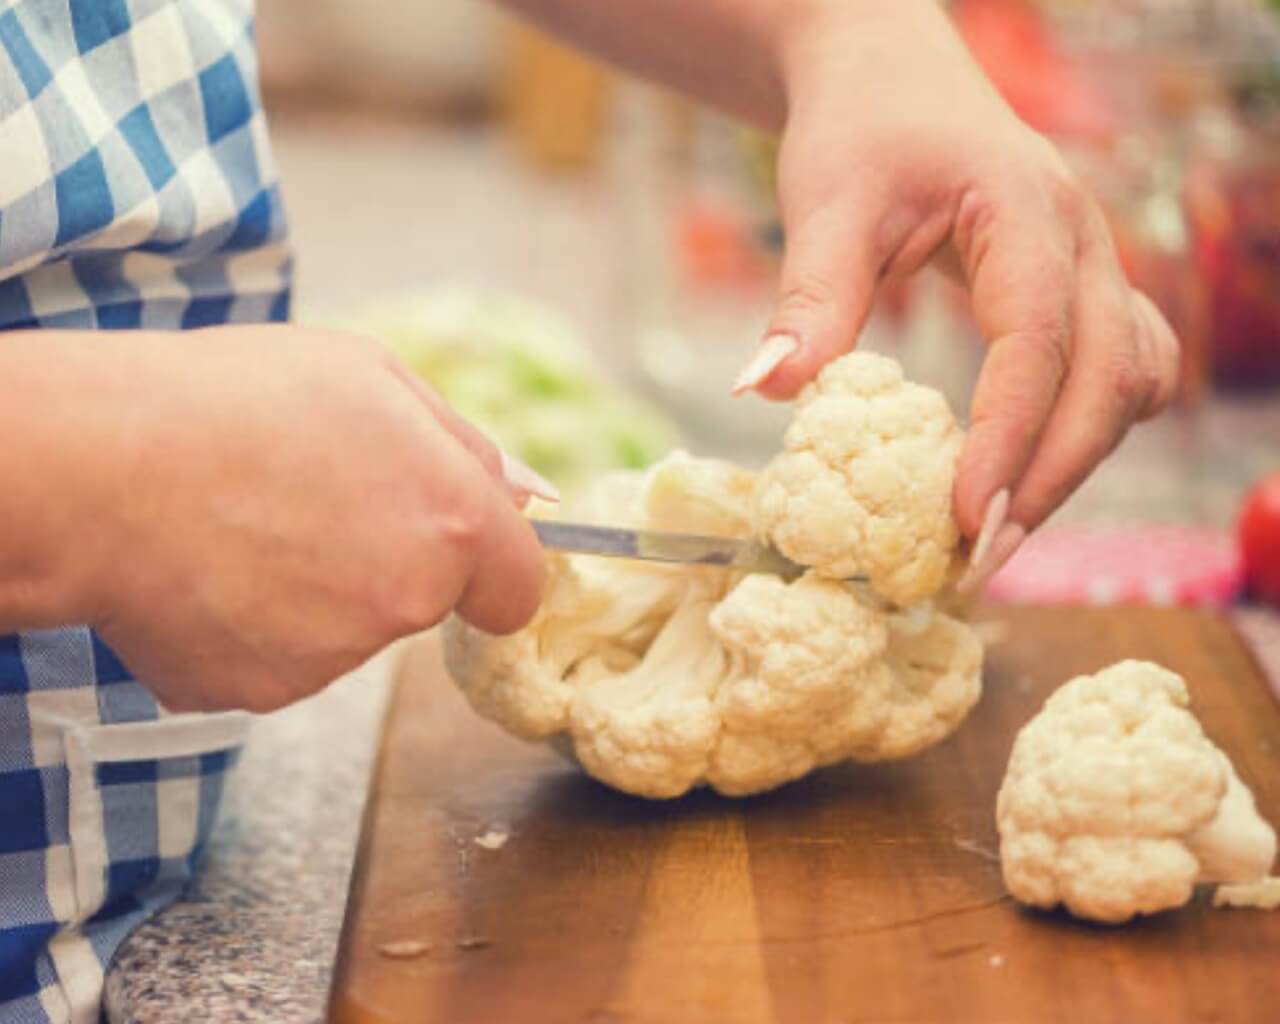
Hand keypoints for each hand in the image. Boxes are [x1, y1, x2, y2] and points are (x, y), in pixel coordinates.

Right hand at [77, 325, 549, 711]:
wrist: (98, 465)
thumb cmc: (236, 400)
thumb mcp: (374, 377)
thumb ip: (468, 448)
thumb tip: (534, 498)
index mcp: (452, 522)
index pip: (518, 588)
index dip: (491, 568)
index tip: (458, 553)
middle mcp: (405, 603)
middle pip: (424, 602)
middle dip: (388, 561)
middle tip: (307, 499)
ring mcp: (330, 658)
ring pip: (348, 632)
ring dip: (315, 591)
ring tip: (241, 524)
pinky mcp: (258, 692)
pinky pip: (277, 659)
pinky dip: (251, 626)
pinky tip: (207, 571)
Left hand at [733, 1, 1178, 584]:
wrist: (894, 79)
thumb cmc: (861, 129)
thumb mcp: (825, 204)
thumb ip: (809, 300)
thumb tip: (765, 392)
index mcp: (1024, 212)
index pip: (1037, 341)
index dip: (1009, 438)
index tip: (966, 519)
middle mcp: (1082, 243)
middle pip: (1109, 379)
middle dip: (1050, 479)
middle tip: (977, 562)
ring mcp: (1095, 267)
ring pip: (1131, 383)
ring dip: (1077, 462)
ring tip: (995, 531)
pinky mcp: (1082, 293)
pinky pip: (1123, 372)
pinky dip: (1085, 430)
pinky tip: (1024, 471)